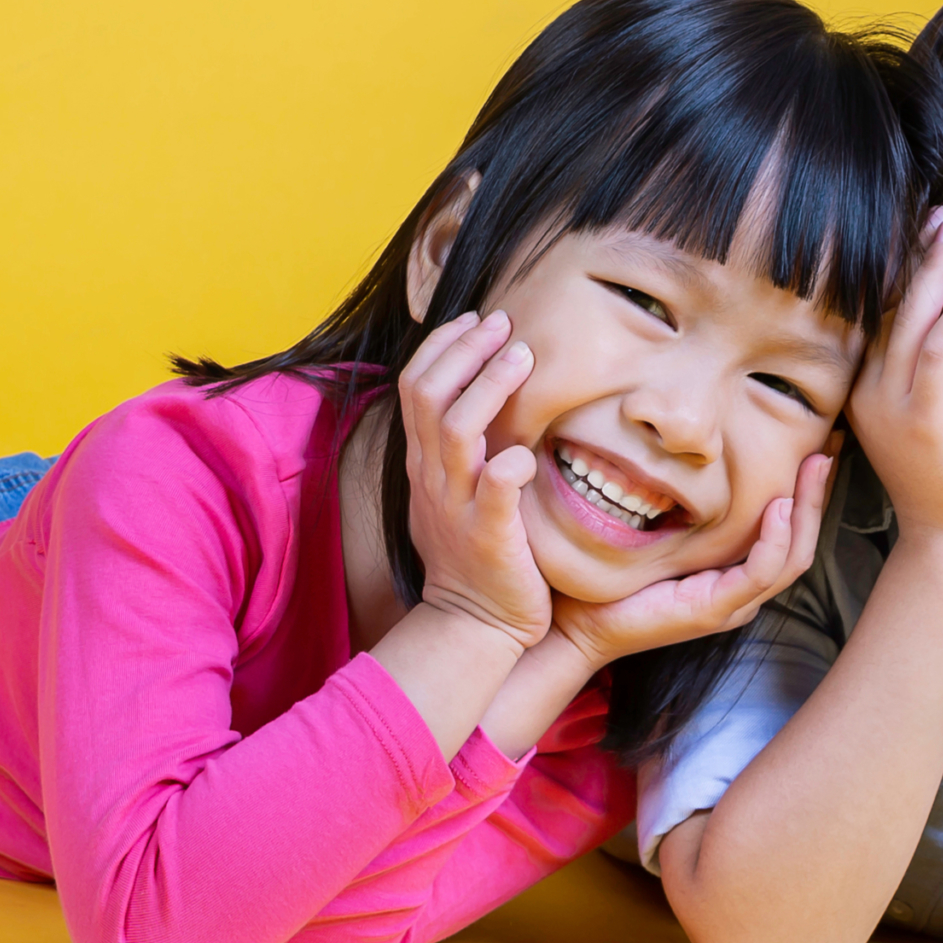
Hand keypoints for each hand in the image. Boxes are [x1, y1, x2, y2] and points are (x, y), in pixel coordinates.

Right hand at [398, 309, 553, 649]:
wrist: (472, 624)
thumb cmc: (474, 551)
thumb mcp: (452, 490)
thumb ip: (457, 445)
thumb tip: (480, 390)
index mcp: (423, 462)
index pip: (415, 384)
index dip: (444, 344)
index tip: (478, 318)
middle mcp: (432, 477)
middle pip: (430, 393)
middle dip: (466, 348)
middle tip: (504, 323)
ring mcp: (457, 505)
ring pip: (458, 429)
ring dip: (489, 385)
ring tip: (523, 355)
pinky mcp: (490, 536)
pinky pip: (494, 491)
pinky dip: (509, 465)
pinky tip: (527, 452)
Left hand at [550, 451, 836, 671]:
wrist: (578, 624)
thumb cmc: (610, 577)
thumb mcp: (653, 530)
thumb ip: (679, 503)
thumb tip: (689, 452)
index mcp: (731, 574)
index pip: (786, 532)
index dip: (805, 491)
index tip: (816, 444)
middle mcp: (740, 591)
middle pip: (800, 541)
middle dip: (817, 493)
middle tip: (830, 446)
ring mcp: (731, 604)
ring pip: (791, 557)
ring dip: (806, 509)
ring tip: (815, 466)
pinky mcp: (713, 611)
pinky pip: (758, 573)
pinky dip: (774, 540)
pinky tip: (780, 508)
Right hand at [853, 208, 942, 543]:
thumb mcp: (939, 417)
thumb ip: (938, 373)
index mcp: (870, 388)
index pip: (880, 313)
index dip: (901, 267)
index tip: (926, 230)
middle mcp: (872, 391)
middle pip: (889, 304)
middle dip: (917, 254)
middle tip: (941, 214)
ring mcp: (893, 405)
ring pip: (910, 319)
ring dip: (935, 270)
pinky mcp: (926, 419)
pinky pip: (938, 354)